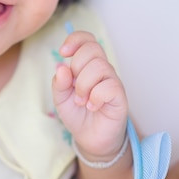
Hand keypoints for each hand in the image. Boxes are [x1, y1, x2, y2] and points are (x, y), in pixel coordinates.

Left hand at [52, 30, 127, 160]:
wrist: (89, 138)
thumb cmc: (77, 114)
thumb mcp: (60, 98)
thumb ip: (59, 83)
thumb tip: (60, 66)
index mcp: (87, 64)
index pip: (87, 39)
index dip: (75, 40)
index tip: (63, 52)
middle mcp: (102, 69)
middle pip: (92, 48)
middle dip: (76, 67)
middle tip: (74, 88)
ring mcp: (112, 81)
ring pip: (99, 66)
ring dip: (84, 85)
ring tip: (81, 100)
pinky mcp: (120, 96)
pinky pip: (109, 86)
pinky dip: (95, 97)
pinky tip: (92, 106)